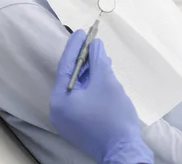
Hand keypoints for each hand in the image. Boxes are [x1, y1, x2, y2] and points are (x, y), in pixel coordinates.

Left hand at [50, 31, 151, 163]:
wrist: (123, 151)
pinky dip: (91, 85)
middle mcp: (58, 109)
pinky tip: (103, 75)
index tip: (81, 31)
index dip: (75, 46)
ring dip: (90, 71)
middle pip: (70, 76)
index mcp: (59, 99)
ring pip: (78, 87)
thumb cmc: (113, 116)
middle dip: (84, 59)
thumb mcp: (106, 81)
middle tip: (93, 41)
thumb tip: (96, 44)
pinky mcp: (79, 123)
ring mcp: (68, 119)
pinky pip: (82, 98)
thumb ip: (98, 60)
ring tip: (102, 57)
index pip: (65, 65)